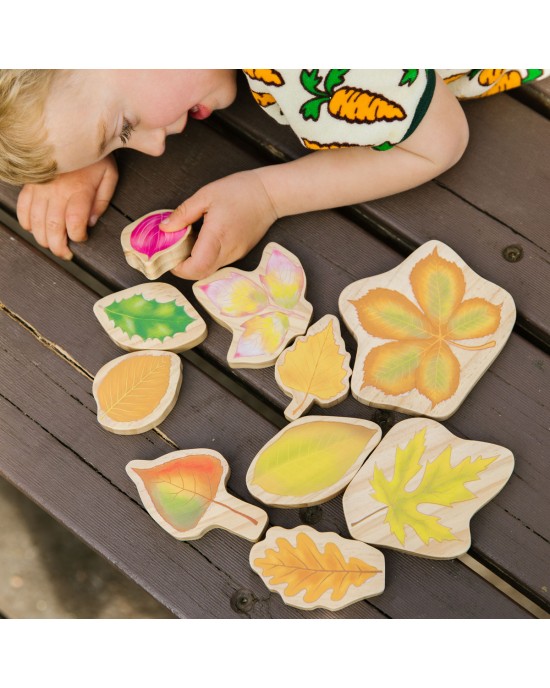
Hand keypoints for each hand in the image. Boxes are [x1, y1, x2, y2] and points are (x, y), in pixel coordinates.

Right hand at [16, 155, 118, 259]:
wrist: (73, 131)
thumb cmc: (94, 155)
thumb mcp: (109, 175)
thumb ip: (102, 200)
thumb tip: (91, 221)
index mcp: (79, 190)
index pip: (75, 223)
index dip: (77, 237)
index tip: (81, 238)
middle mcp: (58, 191)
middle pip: (52, 227)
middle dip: (58, 246)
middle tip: (65, 254)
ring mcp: (41, 187)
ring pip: (36, 221)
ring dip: (43, 238)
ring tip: (52, 244)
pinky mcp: (31, 183)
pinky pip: (23, 207)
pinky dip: (26, 221)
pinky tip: (34, 228)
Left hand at [160, 170, 277, 279]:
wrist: (270, 195)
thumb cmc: (239, 190)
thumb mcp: (206, 195)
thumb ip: (183, 213)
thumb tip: (165, 228)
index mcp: (217, 236)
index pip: (196, 267)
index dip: (179, 268)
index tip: (169, 255)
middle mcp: (228, 251)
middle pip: (201, 274)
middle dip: (183, 268)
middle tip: (174, 250)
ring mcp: (236, 255)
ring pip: (209, 270)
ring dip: (194, 262)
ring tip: (188, 242)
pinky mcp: (240, 253)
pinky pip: (218, 262)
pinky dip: (206, 257)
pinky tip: (203, 240)